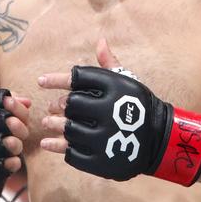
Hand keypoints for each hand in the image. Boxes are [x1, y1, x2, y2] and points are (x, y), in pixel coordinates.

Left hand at [38, 38, 200, 185]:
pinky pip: (73, 153)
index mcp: (115, 88)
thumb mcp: (128, 82)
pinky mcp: (103, 160)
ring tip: (47, 124)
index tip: (41, 81)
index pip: (78, 78)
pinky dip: (59, 147)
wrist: (160, 140)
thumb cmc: (138, 106)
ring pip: (69, 129)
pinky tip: (49, 143)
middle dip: (58, 106)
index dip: (56, 79)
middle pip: (71, 105)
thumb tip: (100, 41)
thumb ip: (110, 64)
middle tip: (50, 108)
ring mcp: (106, 138)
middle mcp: (110, 111)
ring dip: (54, 126)